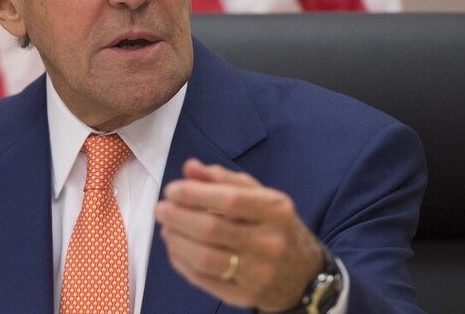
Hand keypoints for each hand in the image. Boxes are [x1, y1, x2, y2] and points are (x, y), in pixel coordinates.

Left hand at [154, 160, 321, 310]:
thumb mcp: (260, 195)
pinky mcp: (244, 296)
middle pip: (212, 229)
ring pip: (204, 258)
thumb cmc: (274, 226)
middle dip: (177, 216)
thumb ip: (223, 179)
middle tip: (161, 209)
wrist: (303, 274)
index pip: (230, 200)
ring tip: (167, 228)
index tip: (172, 190)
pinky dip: (181, 262)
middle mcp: (271, 243)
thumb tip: (190, 168)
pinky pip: (203, 279)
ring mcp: (259, 274)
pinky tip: (175, 248)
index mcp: (276, 211)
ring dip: (176, 240)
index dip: (194, 194)